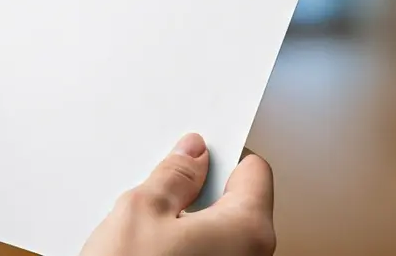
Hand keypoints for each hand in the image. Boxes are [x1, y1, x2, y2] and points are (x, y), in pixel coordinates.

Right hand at [81, 134, 275, 255]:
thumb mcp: (142, 209)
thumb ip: (175, 175)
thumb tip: (192, 155)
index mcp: (249, 229)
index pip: (254, 170)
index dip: (223, 154)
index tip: (195, 150)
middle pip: (236, 204)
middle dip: (198, 192)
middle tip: (160, 187)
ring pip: (217, 234)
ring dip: (186, 224)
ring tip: (146, 225)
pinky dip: (183, 249)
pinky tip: (148, 251)